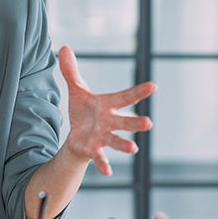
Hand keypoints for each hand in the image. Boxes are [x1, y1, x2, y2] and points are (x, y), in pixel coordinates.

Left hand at [59, 45, 155, 174]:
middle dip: (136, 123)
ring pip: (116, 141)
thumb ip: (71, 71)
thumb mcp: (76, 90)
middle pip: (125, 122)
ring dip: (125, 145)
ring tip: (133, 149)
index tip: (153, 86)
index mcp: (109, 105)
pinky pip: (100, 158)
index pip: (126, 97)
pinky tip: (108, 172)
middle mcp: (111, 122)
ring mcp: (104, 137)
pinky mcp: (94, 150)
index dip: (139, 92)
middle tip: (148, 123)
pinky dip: (104, 164)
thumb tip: (64, 47)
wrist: (76, 137)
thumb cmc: (83, 113)